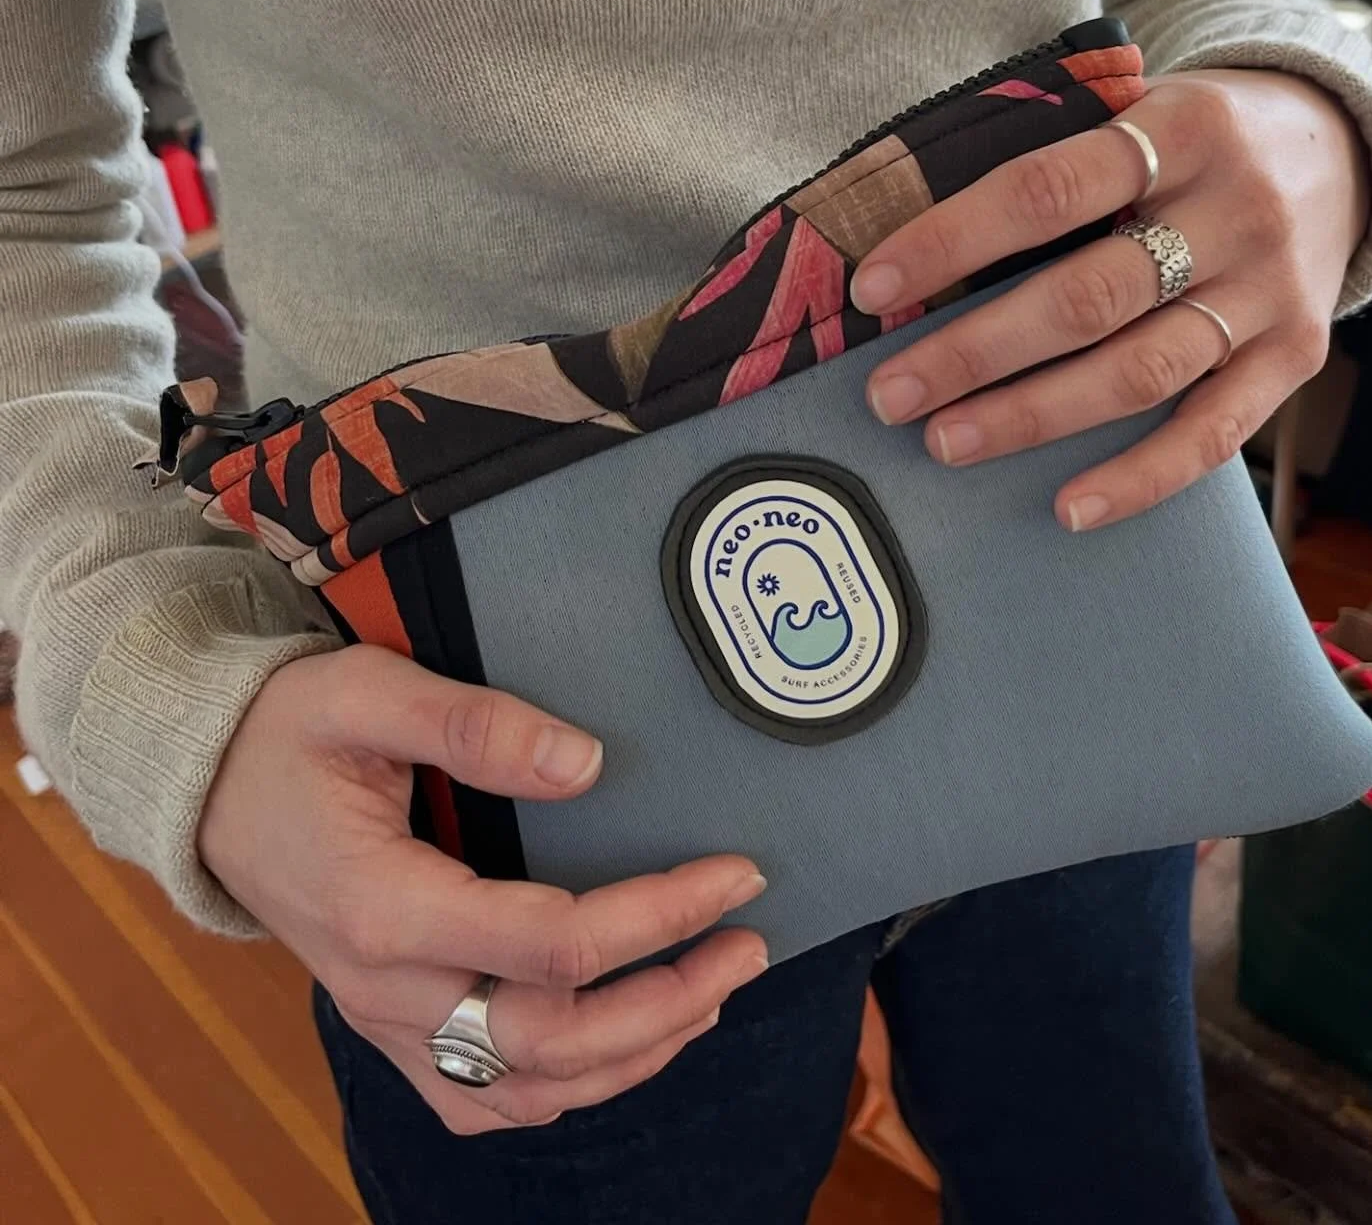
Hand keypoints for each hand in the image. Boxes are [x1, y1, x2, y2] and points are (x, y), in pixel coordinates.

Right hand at [199, 645, 767, 1132]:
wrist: (204, 786)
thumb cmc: (285, 732)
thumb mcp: (367, 693)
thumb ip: (474, 725)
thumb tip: (587, 765)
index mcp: (383, 909)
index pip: (550, 947)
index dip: (657, 917)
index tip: (734, 875)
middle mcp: (386, 990)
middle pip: (551, 1043)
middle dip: (667, 1001)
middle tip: (748, 946)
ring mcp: (386, 1024)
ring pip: (525, 1089)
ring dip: (633, 1054)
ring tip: (712, 993)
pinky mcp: (392, 1029)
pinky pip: (482, 1099)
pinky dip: (566, 1087)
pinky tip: (623, 1048)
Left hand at [852, 70, 1369, 528]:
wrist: (1343, 151)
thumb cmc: (1196, 142)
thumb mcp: (1141, 115)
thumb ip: (1056, 164)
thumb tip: (917, 249)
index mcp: (1184, 130)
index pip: (1047, 189)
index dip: (953, 241)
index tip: (873, 287)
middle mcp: (1236, 212)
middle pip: (1088, 298)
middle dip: (975, 352)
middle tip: (891, 394)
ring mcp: (1270, 294)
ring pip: (1140, 373)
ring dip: (1032, 417)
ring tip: (945, 442)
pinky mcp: (1297, 358)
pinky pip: (1213, 436)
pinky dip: (1139, 478)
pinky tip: (1069, 509)